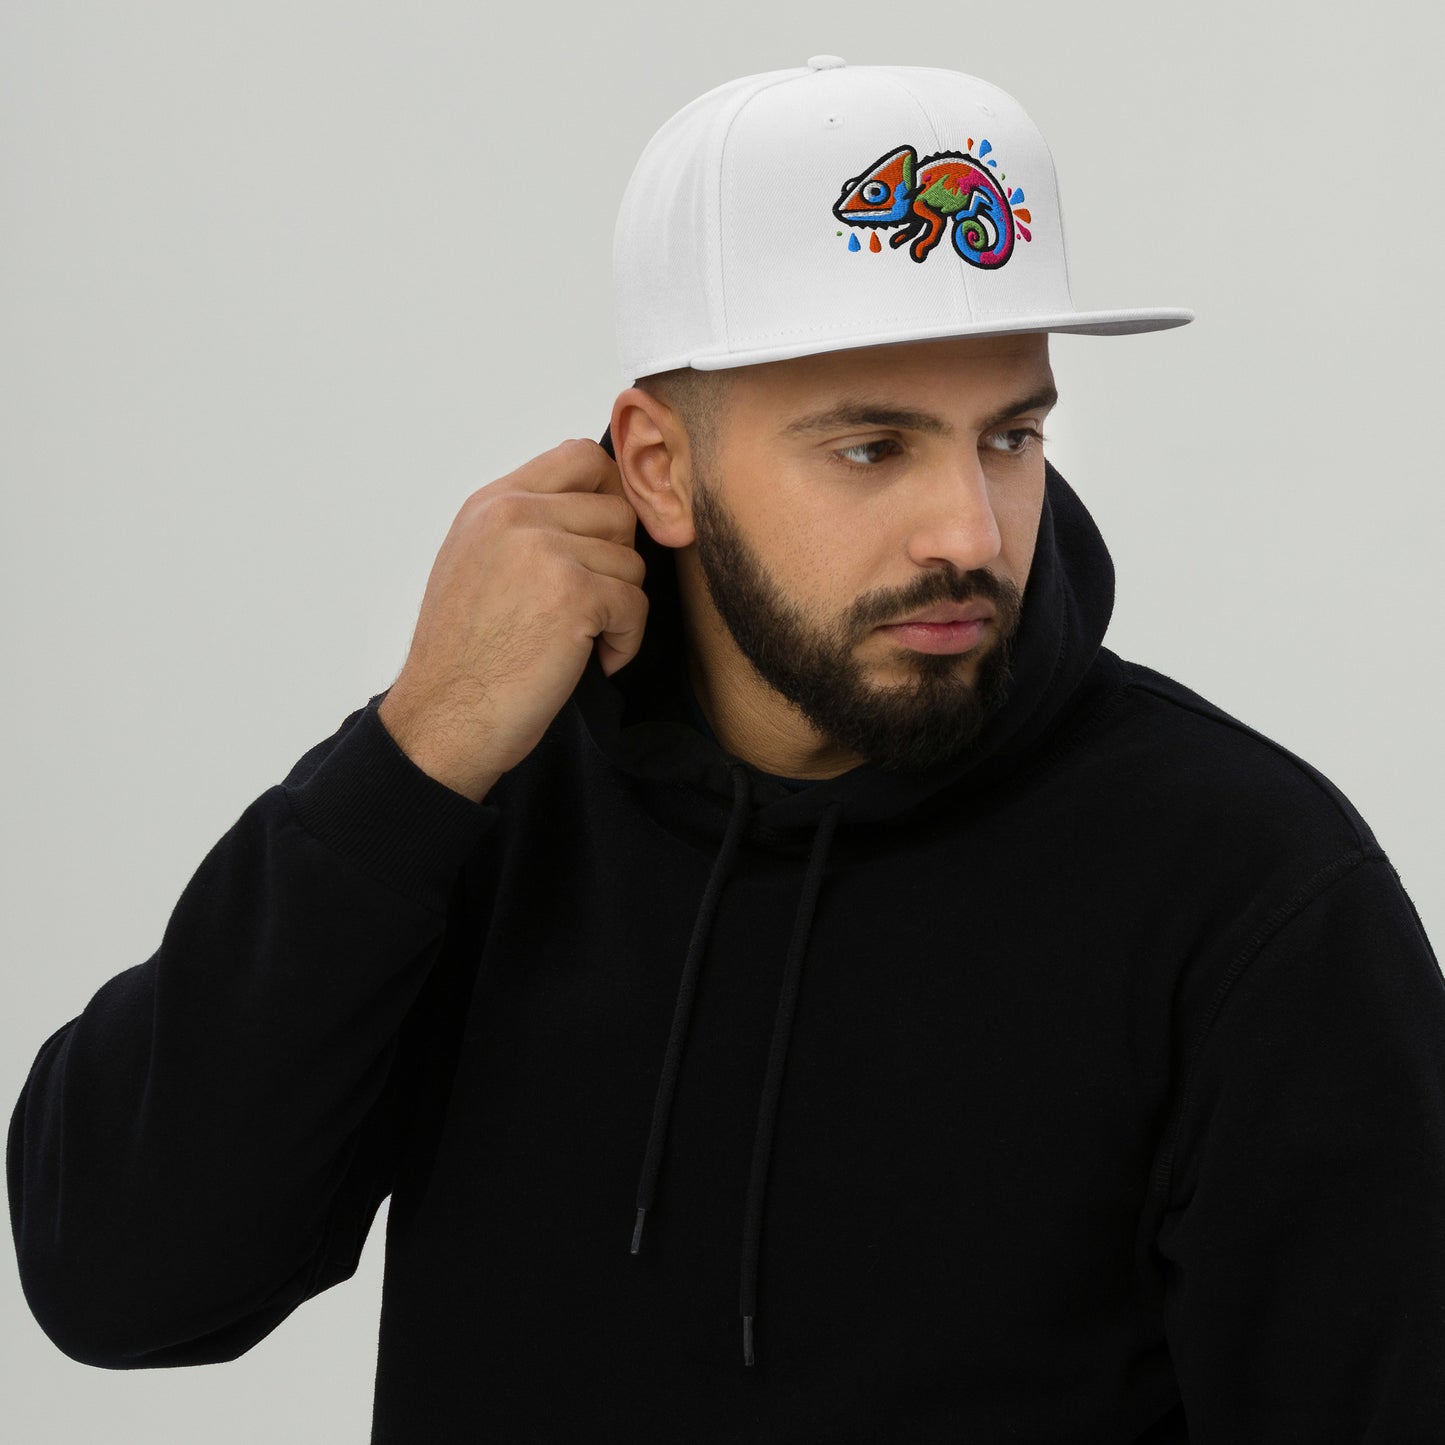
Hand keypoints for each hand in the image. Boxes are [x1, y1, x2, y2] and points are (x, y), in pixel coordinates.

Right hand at [377, 439, 647, 801]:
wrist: (444, 717)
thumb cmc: (464, 656)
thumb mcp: (474, 563)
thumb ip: (523, 526)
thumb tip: (594, 504)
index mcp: (491, 503)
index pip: (580, 457)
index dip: (609, 497)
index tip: (601, 545)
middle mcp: (514, 515)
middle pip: (619, 512)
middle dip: (616, 565)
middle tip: (588, 608)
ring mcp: (544, 551)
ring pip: (632, 562)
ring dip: (619, 609)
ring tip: (580, 641)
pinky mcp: (573, 594)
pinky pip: (636, 604)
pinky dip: (625, 640)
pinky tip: (592, 660)